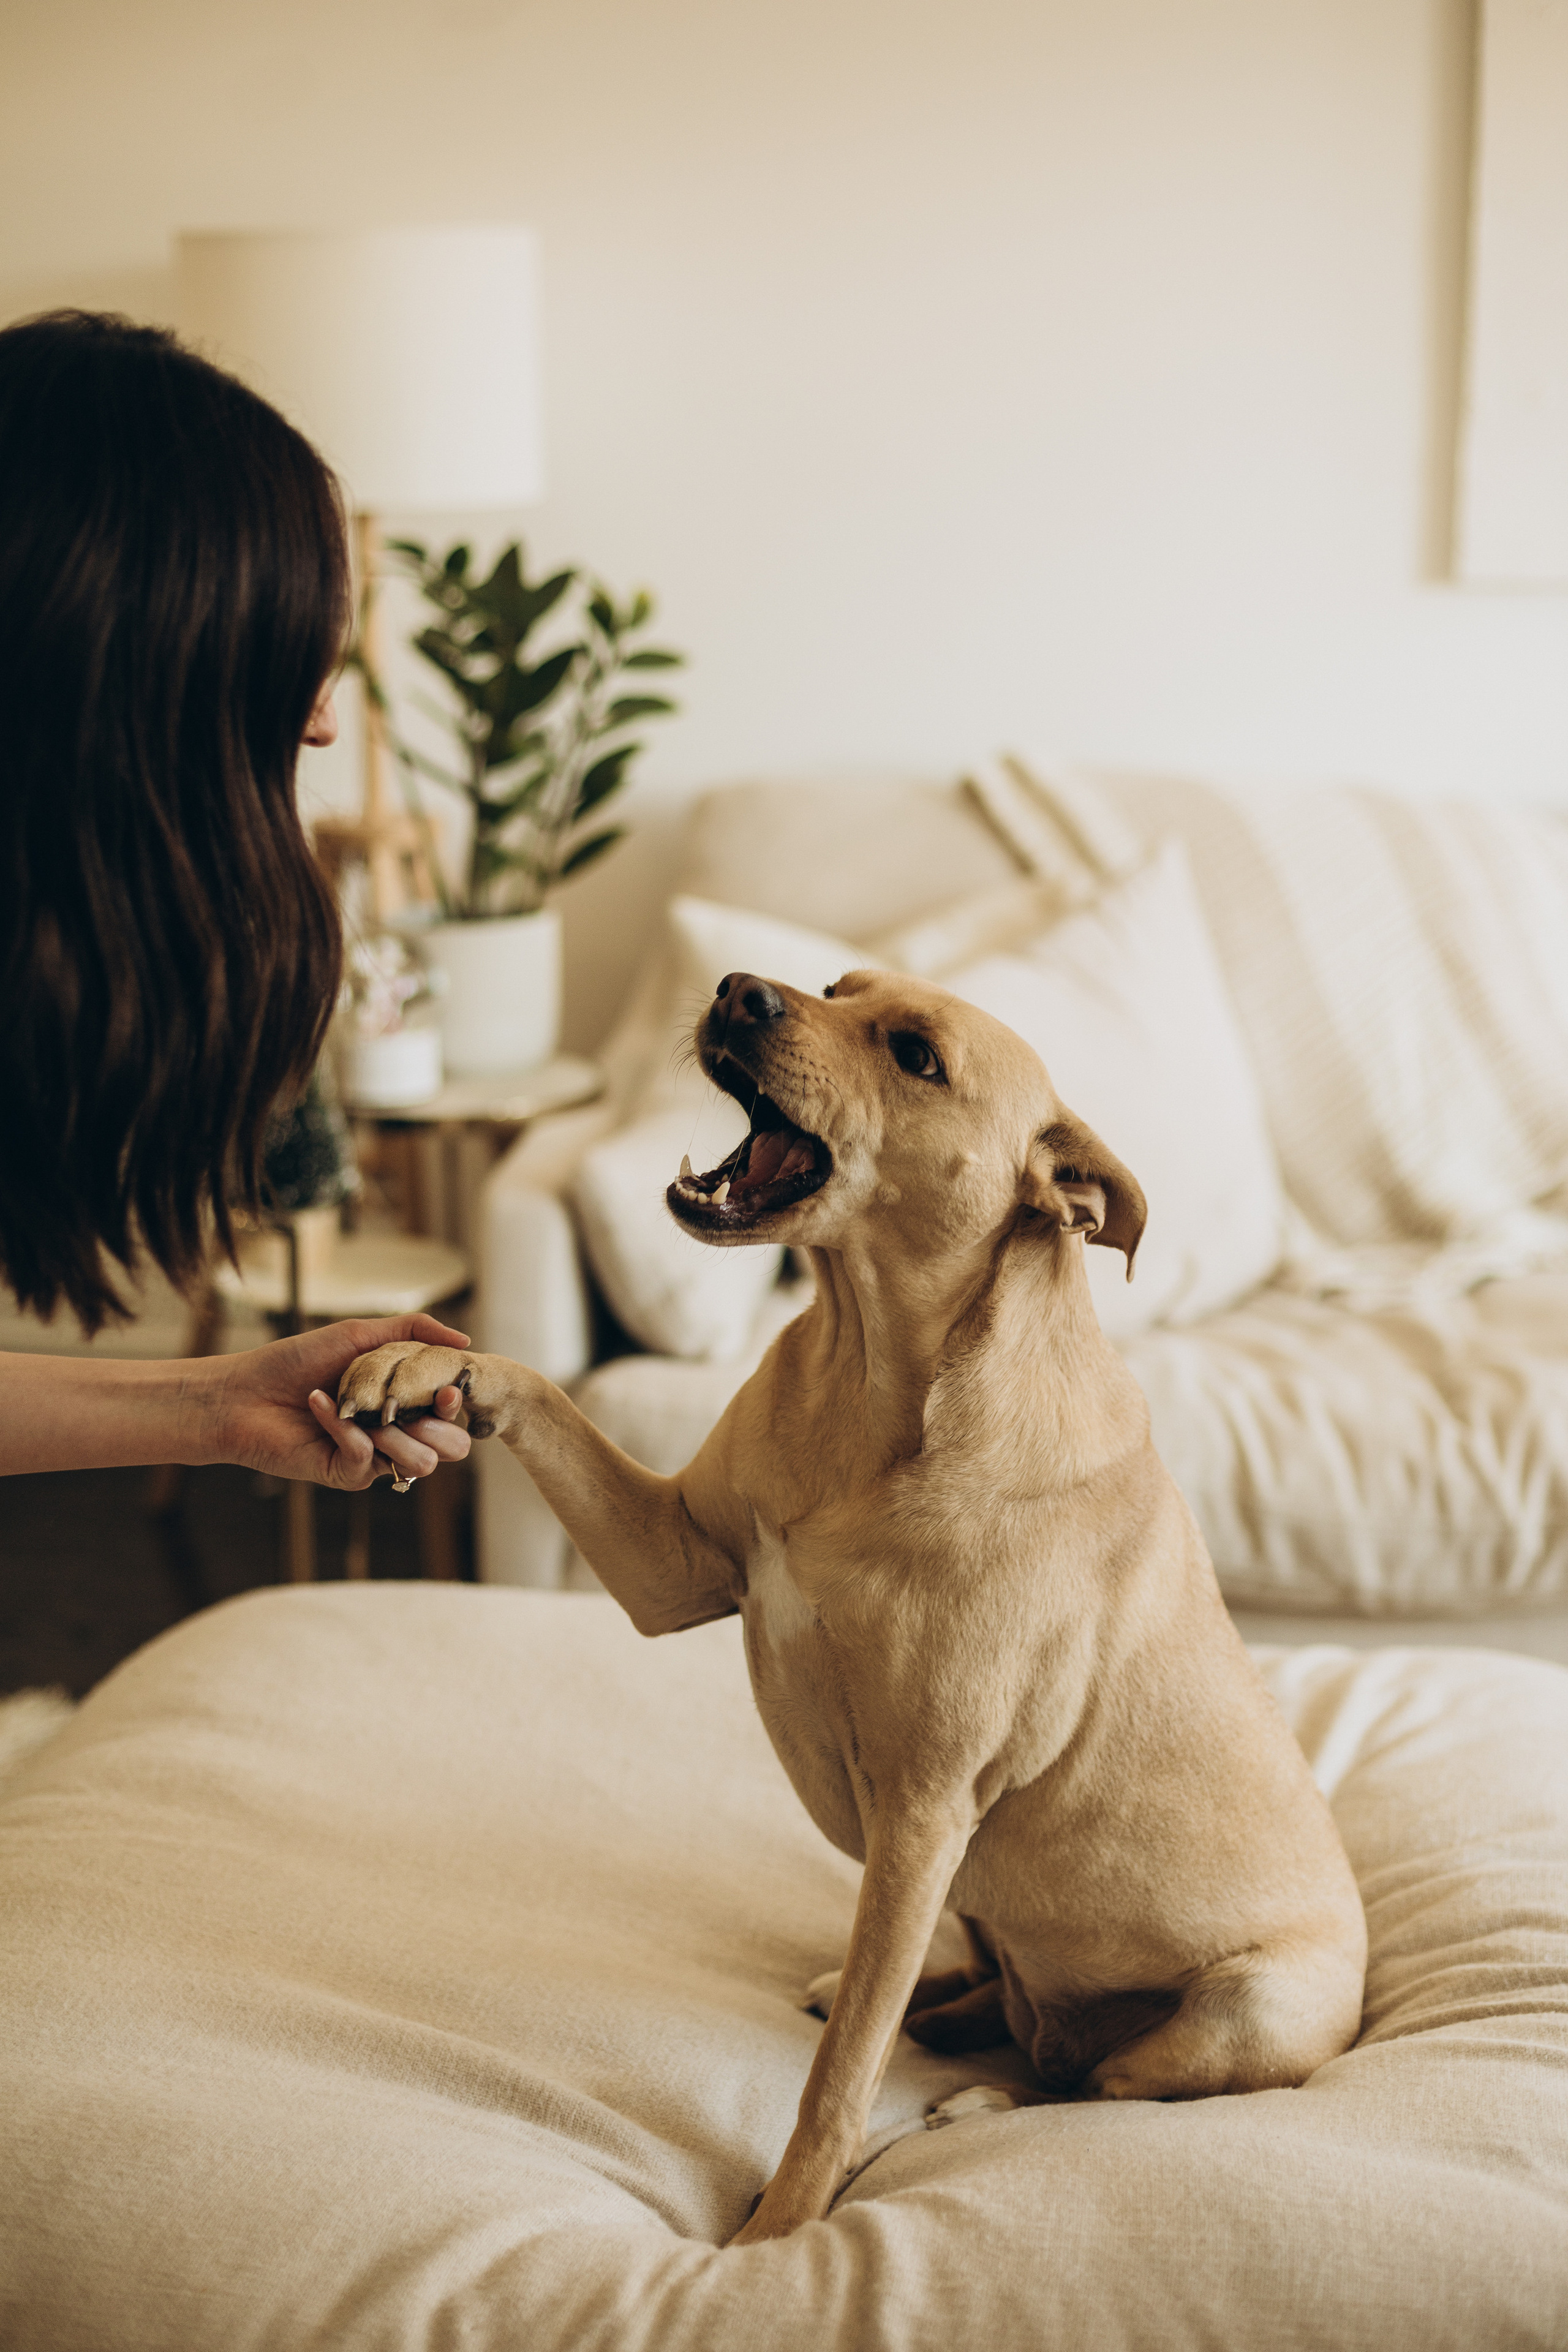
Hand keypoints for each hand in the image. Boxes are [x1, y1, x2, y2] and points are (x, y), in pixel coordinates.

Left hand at [207, 1315, 474, 1489]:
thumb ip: (413, 1330)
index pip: (453, 1414)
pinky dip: (344, 1427)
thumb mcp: (359, 1334)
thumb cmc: (298, 1360)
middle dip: (442, 1430)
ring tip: (361, 1409)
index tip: (447, 1389)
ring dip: (395, 1432)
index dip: (457, 1405)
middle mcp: (394, 1432)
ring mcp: (372, 1457)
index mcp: (403, 1401)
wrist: (244, 1391)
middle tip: (416, 1410)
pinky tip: (319, 1404)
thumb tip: (466, 1339)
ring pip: (419, 1464)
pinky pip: (367, 1460)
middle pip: (451, 1449)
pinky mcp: (345, 1475)